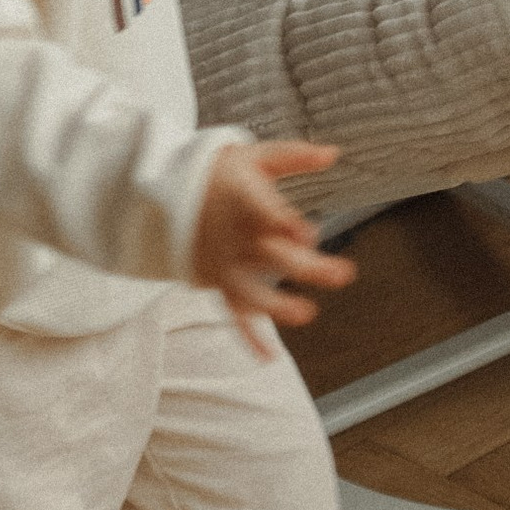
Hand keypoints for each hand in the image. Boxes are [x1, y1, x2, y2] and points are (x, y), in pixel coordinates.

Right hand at [190, 139, 355, 350]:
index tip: (306, 232)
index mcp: (241, 200)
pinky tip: (268, 356)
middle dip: (306, 266)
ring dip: (276, 305)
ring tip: (306, 313)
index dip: (282, 222)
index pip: (263, 212)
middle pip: (271, 255)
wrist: (166, 197)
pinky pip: (232, 313)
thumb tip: (334, 153)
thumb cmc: (219, 175)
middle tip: (343, 273)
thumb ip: (293, 156)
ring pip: (250, 290)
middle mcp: (233, 236)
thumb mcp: (251, 155)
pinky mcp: (219, 282)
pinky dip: (247, 336)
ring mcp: (225, 263)